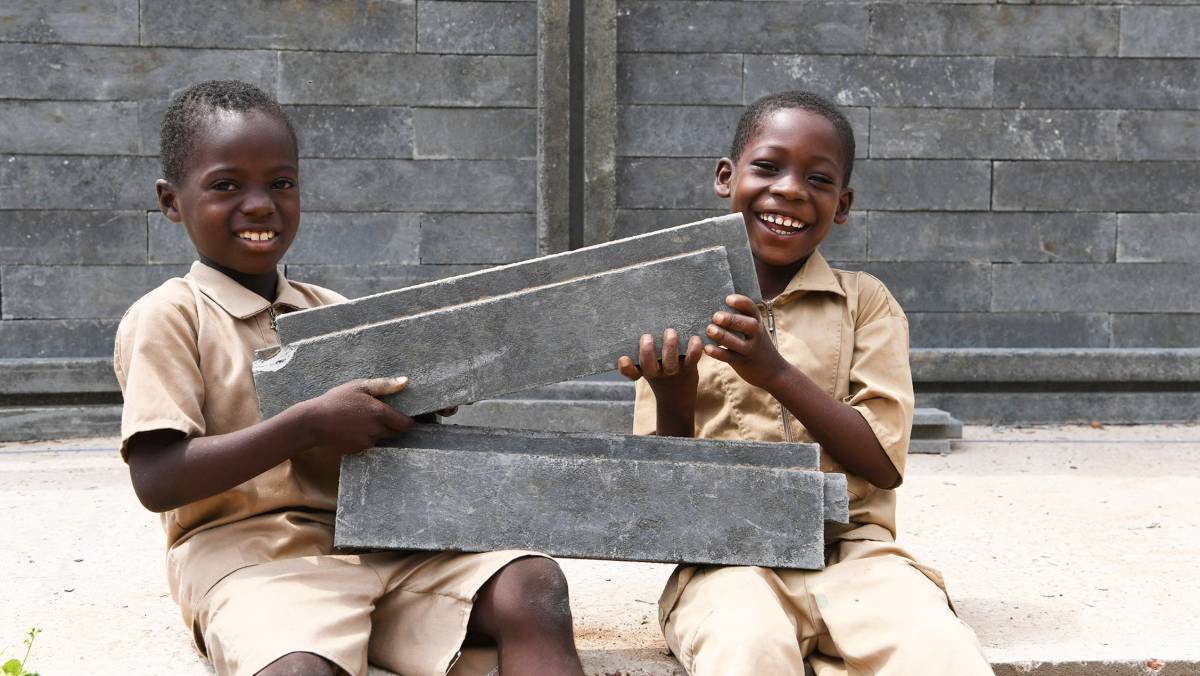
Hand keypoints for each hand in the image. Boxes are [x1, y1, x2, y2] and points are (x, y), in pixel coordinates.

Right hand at [295, 376, 414, 453]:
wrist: (313, 422)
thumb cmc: (335, 400)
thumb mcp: (359, 386)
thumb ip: (384, 385)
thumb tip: (405, 382)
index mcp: (380, 413)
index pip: (405, 424)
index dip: (407, 420)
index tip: (405, 416)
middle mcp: (376, 430)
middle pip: (395, 432)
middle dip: (393, 425)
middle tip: (381, 415)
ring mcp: (367, 442)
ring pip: (381, 438)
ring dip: (378, 431)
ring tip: (363, 420)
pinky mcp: (358, 450)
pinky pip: (369, 444)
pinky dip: (366, 437)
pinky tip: (354, 428)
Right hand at [617, 328, 702, 405]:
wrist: (677, 399)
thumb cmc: (659, 374)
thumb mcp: (648, 367)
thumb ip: (645, 350)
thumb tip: (644, 319)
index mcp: (643, 371)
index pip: (631, 372)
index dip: (626, 367)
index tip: (623, 359)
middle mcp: (656, 373)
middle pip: (649, 366)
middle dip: (647, 352)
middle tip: (646, 337)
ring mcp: (673, 372)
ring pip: (670, 363)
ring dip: (669, 348)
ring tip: (670, 332)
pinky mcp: (689, 370)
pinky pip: (692, 359)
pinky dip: (694, 350)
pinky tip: (695, 338)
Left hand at [704, 294, 789, 390]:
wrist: (773, 370)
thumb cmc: (755, 343)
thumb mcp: (753, 329)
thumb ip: (739, 317)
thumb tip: (713, 302)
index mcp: (757, 321)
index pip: (752, 309)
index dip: (741, 302)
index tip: (728, 299)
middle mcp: (756, 335)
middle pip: (748, 325)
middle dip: (732, 320)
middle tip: (716, 316)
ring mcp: (751, 349)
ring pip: (739, 343)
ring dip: (724, 336)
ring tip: (710, 330)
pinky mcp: (743, 362)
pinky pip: (730, 357)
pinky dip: (719, 353)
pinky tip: (707, 348)